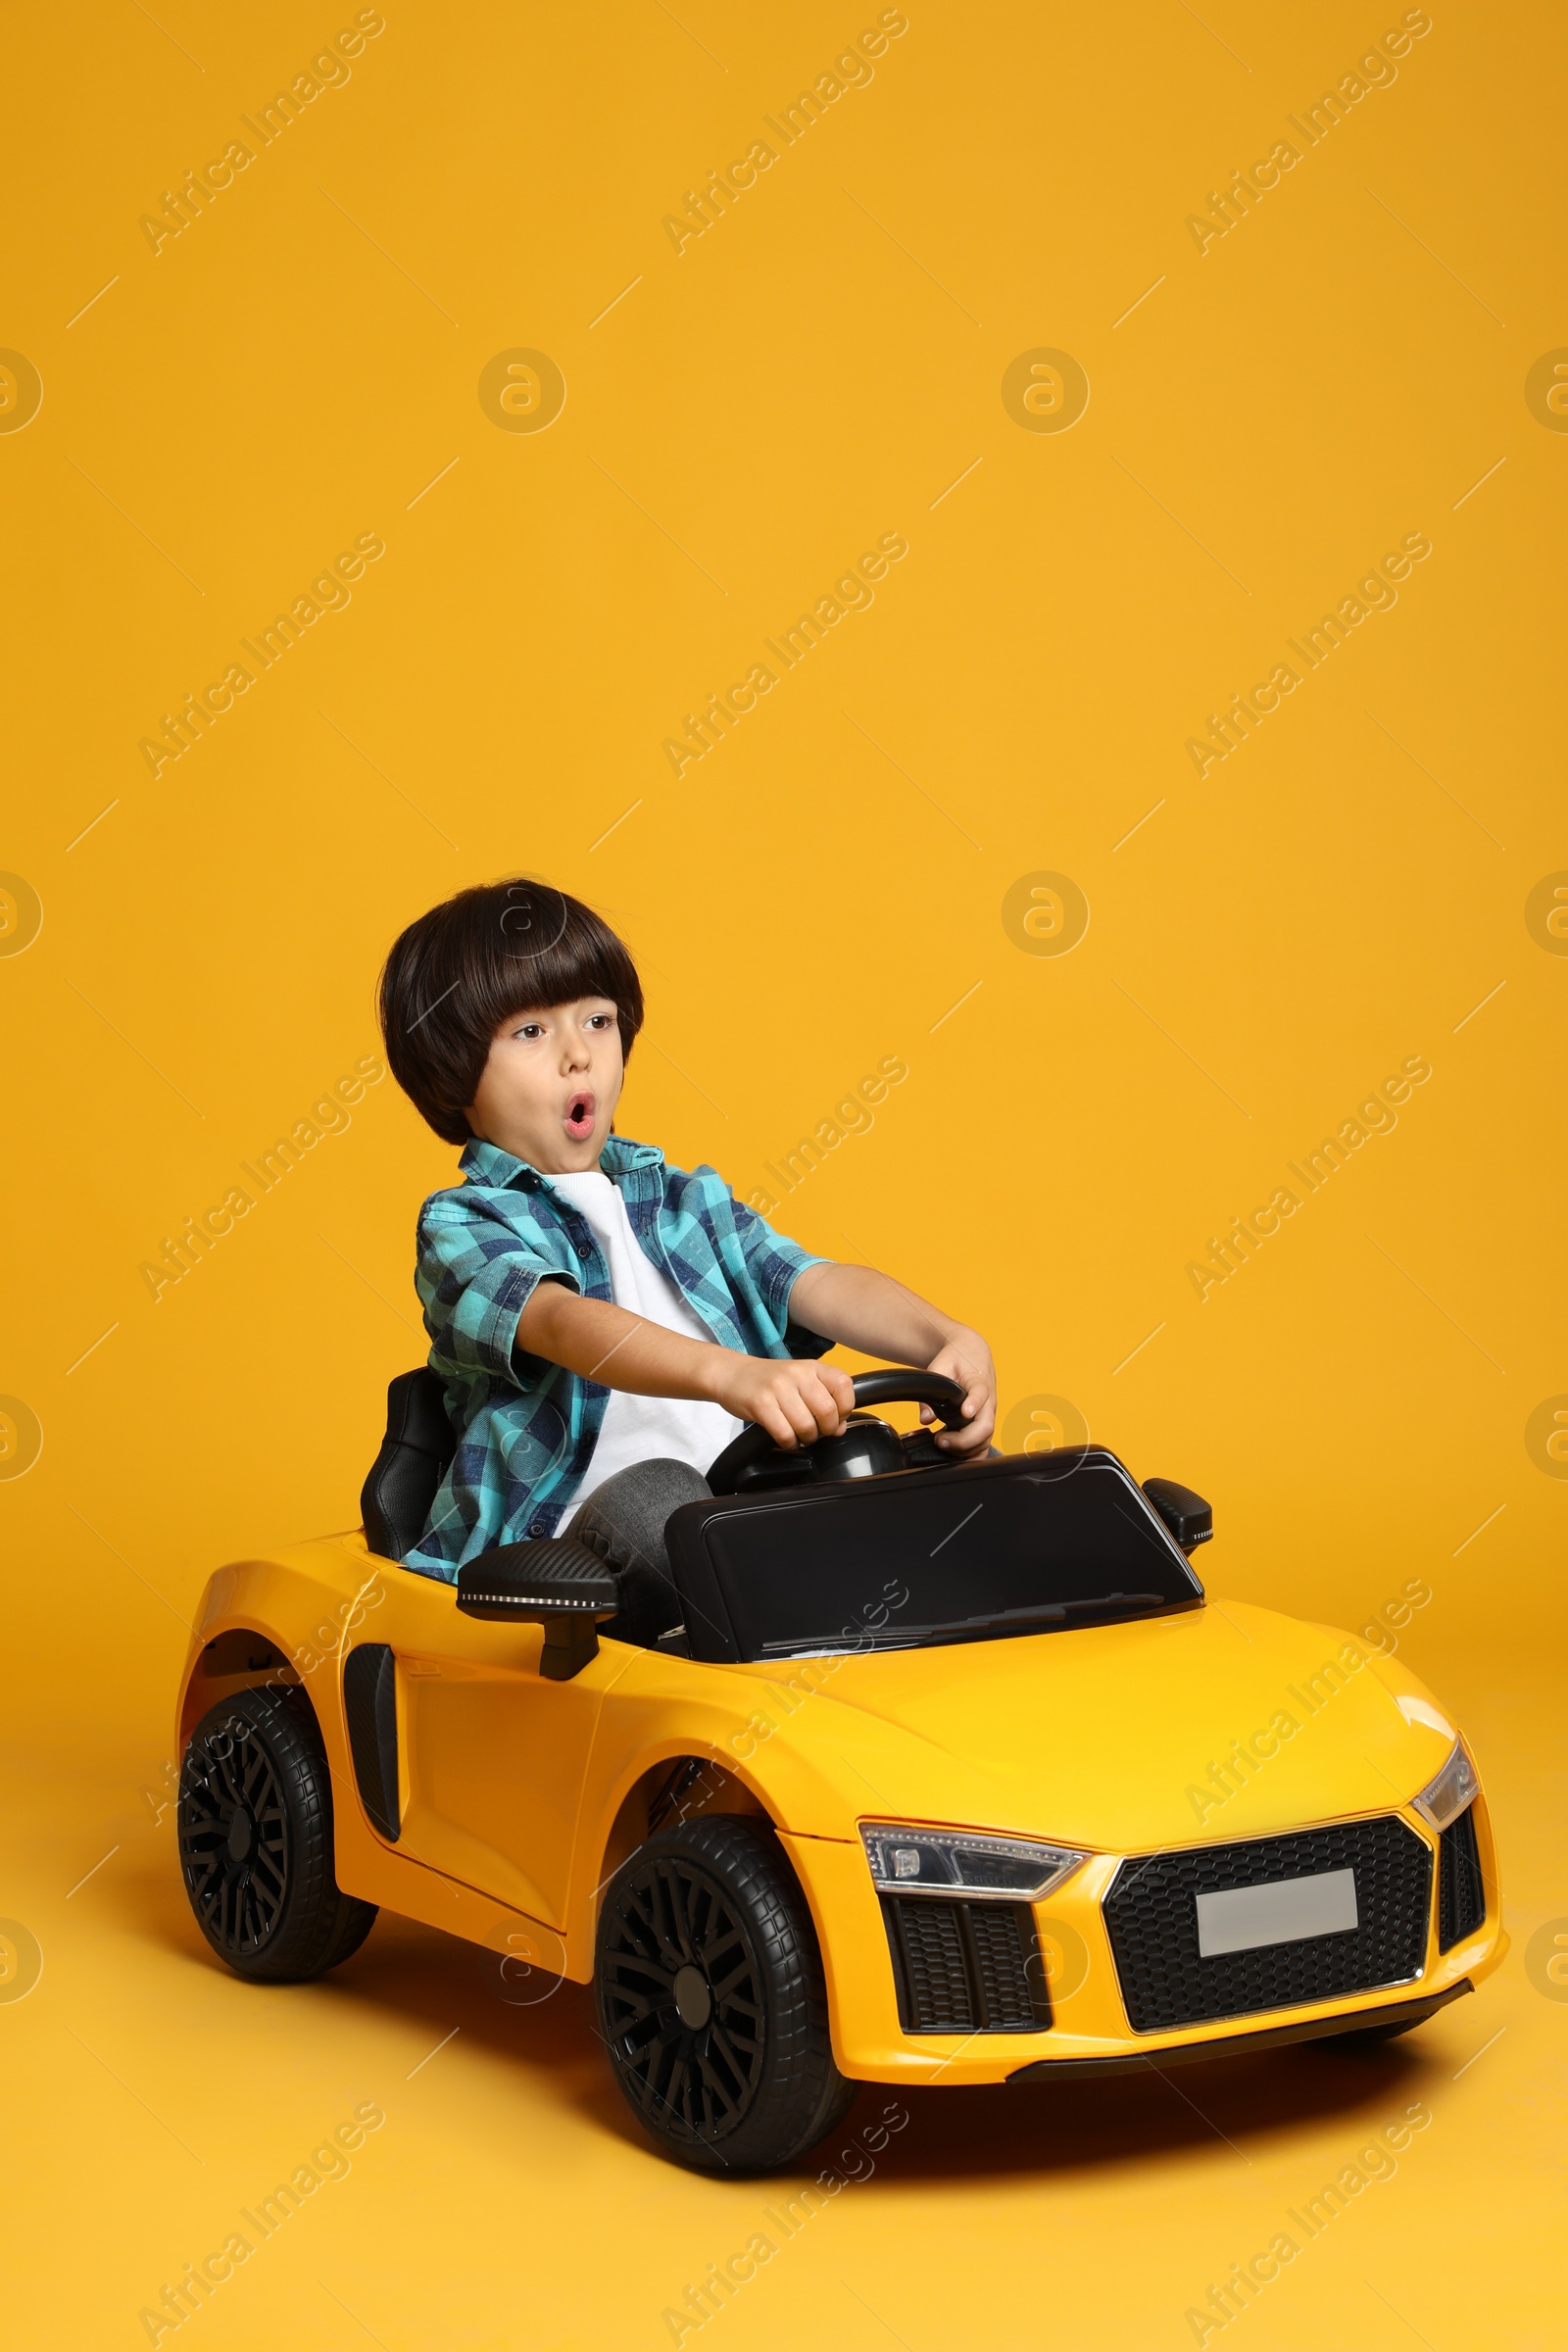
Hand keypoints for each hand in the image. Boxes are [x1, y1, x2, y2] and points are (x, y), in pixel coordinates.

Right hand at [710, 1355, 856, 1449]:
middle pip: (827, 1411)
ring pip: (806, 1425)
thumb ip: (823, 1399)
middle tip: (816, 1432)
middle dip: (825, 1430)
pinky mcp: (761, 1404)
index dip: (845, 1408)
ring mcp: (778, 1388)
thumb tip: (840, 1427)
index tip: (836, 1418)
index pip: (844, 1385)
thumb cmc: (768, 1381)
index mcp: (811, 1366)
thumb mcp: (799, 1381)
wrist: (731, 1374)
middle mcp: (797, 1373)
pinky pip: (784, 1433)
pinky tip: (786, 1439)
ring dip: (806, 1439)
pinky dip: (789, 1443)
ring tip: (799, 1436)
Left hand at [921, 1327, 995, 1455]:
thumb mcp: (939, 1366)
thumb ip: (931, 1391)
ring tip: (942, 1444)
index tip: (965, 1412)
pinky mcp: (985, 1423)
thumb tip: (926, 1418)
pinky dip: (971, 1454)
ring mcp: (989, 1415)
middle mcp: (989, 1402)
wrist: (971, 1353)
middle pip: (986, 1426)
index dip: (975, 1404)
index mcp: (979, 1382)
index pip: (981, 1394)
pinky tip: (954, 1455)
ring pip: (986, 1440)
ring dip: (965, 1449)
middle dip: (964, 1439)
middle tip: (941, 1440)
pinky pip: (983, 1444)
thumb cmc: (957, 1359)